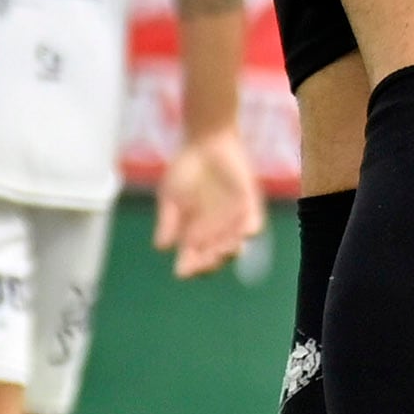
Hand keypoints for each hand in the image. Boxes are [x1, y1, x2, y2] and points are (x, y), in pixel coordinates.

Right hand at [156, 124, 263, 278]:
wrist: (206, 142)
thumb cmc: (184, 169)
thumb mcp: (170, 196)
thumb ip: (167, 220)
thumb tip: (161, 247)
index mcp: (192, 235)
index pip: (192, 260)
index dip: (188, 268)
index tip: (182, 271)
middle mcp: (214, 233)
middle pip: (214, 259)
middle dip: (210, 264)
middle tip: (205, 261)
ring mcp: (232, 221)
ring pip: (234, 247)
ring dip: (230, 252)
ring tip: (225, 250)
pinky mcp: (248, 206)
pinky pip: (253, 224)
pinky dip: (250, 231)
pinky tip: (244, 234)